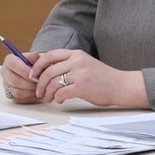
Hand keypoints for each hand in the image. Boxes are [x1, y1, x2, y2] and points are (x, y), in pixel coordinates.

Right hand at [0, 51, 40, 103]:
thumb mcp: (38, 57)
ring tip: (39, 88)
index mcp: (9, 60)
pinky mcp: (10, 95)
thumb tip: (35, 57)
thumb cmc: (36, 65)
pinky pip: (18, 99)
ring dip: (30, 91)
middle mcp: (5, 72)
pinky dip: (29, 97)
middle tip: (39, 83)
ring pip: (16, 91)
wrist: (36, 74)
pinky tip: (36, 93)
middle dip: (29, 83)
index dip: (24, 70)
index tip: (35, 75)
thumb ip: (36, 57)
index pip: (13, 64)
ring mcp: (6, 84)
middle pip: (14, 80)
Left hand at [31, 49, 149, 108]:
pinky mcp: (82, 87)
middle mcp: (77, 61)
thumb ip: (68, 64)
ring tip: (49, 98)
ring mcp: (80, 73)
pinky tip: (61, 100)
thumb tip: (46, 70)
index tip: (33, 76)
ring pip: (52, 82)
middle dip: (39, 84)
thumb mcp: (85, 64)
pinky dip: (57, 98)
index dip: (37, 66)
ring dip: (47, 93)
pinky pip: (61, 92)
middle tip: (39, 92)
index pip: (49, 55)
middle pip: (48, 71)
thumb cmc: (102, 77)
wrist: (121, 85)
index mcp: (76, 54)